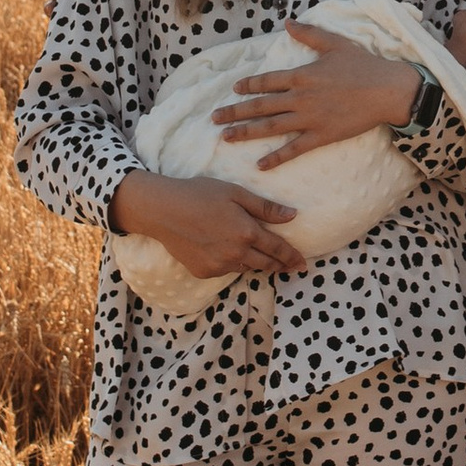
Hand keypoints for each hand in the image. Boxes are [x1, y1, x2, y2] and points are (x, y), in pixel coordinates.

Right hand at [111, 170, 303, 278]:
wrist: (163, 211)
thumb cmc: (200, 194)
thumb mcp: (235, 193)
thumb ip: (265, 208)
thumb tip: (292, 216)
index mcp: (247, 233)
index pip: (277, 249)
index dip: (292, 257)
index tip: (302, 263)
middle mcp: (236, 254)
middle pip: (265, 264)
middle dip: (280, 266)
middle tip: (291, 267)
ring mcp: (219, 265)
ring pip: (245, 268)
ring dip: (255, 264)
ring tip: (262, 259)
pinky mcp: (204, 272)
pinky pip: (225, 270)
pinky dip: (230, 263)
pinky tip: (226, 252)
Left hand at [213, 21, 419, 167]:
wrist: (387, 90)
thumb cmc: (363, 65)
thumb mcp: (335, 43)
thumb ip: (309, 33)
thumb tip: (287, 21)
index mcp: (301, 75)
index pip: (267, 81)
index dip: (248, 85)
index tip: (234, 89)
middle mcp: (300, 98)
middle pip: (260, 106)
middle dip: (235, 112)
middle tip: (214, 118)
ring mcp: (309, 118)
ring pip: (270, 127)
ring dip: (246, 132)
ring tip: (226, 137)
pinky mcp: (321, 136)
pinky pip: (294, 149)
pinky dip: (276, 158)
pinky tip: (260, 164)